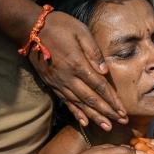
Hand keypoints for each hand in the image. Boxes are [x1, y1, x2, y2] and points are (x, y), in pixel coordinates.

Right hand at [30, 10, 127, 130]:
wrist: (30, 28)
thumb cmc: (59, 26)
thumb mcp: (80, 31)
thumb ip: (93, 51)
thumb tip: (104, 71)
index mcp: (77, 64)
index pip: (99, 86)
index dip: (112, 100)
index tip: (123, 110)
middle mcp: (68, 77)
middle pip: (91, 99)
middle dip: (108, 112)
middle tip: (122, 122)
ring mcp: (59, 82)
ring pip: (79, 104)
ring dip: (94, 117)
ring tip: (107, 127)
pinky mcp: (51, 84)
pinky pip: (66, 102)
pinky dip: (76, 113)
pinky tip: (84, 122)